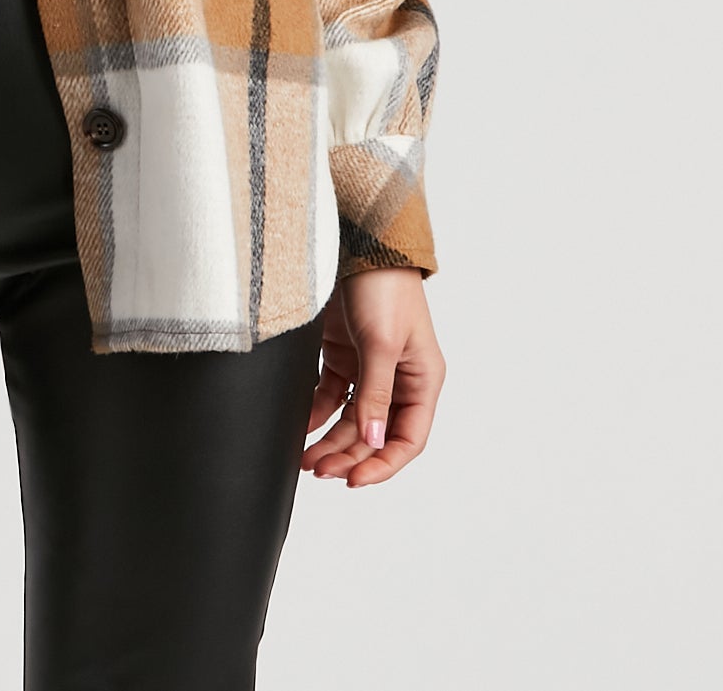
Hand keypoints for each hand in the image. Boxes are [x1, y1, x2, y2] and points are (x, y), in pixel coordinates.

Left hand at [300, 267, 443, 487]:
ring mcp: (369, 368)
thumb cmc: (384, 287)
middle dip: (348, 456)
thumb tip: (374, 441)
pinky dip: (316, 412)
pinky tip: (300, 426)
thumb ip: (375, 393)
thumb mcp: (381, 342)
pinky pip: (331, 395)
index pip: (407, 439)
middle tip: (318, 470)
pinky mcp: (343, 354)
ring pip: (350, 419)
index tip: (353, 481)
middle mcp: (398, 379)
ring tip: (305, 458)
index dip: (382, 465)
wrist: (358, 241)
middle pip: (374, 434)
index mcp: (422, 380)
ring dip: (330, 440)